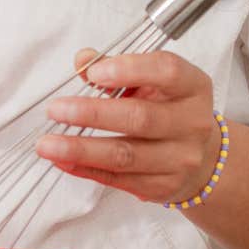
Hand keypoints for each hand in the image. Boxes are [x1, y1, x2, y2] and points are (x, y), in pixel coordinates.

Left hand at [34, 49, 222, 204]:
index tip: (93, 73)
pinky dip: (86, 169)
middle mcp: (192, 123)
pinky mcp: (163, 187)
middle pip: (140, 118)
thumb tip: (83, 61)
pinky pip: (118, 179)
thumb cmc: (168, 109)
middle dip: (92, 113)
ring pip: (125, 155)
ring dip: (81, 149)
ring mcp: (180, 159)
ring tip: (47, 144)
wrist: (201, 157)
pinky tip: (62, 161)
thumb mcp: (153, 81)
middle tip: (56, 110)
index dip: (129, 69)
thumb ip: (116, 66)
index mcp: (192, 87)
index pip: (167, 71)